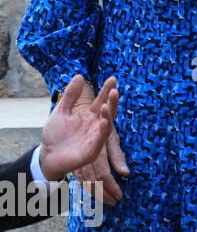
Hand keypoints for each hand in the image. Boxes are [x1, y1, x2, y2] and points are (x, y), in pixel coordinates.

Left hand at [42, 75, 123, 192]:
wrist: (48, 156)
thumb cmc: (55, 135)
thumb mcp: (61, 111)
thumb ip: (70, 96)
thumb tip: (79, 76)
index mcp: (89, 116)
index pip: (101, 101)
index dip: (106, 90)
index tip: (112, 79)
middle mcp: (95, 126)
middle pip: (108, 112)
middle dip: (112, 102)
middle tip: (114, 91)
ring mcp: (95, 138)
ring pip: (106, 126)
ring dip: (108, 116)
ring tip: (107, 105)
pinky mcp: (92, 151)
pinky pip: (99, 141)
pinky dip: (102, 132)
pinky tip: (103, 122)